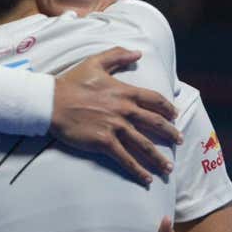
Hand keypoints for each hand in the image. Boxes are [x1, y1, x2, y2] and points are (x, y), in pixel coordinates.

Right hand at [51, 47, 182, 183]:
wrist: (52, 102)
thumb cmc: (72, 82)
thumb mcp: (95, 62)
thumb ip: (118, 55)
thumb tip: (138, 53)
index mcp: (124, 92)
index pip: (154, 100)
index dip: (167, 108)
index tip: (175, 115)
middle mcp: (124, 110)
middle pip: (155, 123)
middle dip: (170, 134)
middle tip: (180, 141)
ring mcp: (115, 127)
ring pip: (144, 144)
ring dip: (158, 158)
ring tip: (168, 168)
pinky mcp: (104, 142)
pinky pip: (126, 158)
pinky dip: (138, 170)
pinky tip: (146, 179)